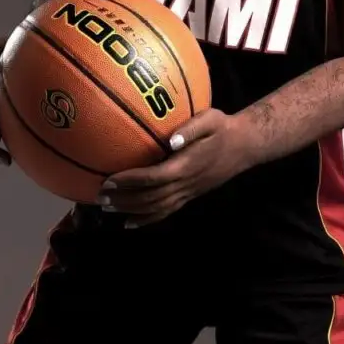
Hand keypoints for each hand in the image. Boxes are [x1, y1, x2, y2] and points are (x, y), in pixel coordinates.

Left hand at [97, 108, 251, 225]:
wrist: (244, 147)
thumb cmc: (223, 128)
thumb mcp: (211, 119)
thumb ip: (190, 129)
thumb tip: (170, 140)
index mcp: (186, 165)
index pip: (153, 177)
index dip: (129, 181)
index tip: (108, 179)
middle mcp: (186, 184)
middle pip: (150, 197)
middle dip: (123, 199)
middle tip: (99, 196)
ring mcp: (188, 193)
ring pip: (156, 208)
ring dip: (130, 210)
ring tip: (107, 208)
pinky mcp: (190, 196)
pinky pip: (166, 212)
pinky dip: (147, 220)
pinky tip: (130, 224)